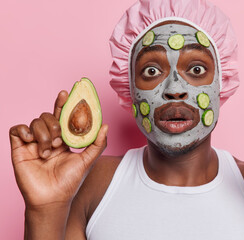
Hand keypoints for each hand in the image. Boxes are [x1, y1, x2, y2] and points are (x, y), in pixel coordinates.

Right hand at [10, 90, 107, 210]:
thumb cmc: (70, 182)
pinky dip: (24, 131)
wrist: (52, 198)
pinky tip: (32, 141)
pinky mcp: (19, 148)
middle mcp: (48, 138)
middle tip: (59, 141)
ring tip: (48, 151)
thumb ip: (98, 144)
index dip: (63, 103)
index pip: (62, 116)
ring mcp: (33, 143)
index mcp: (63, 139)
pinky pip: (17, 130)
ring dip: (43, 134)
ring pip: (35, 122)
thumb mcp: (88, 160)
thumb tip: (106, 125)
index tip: (67, 92)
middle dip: (54, 124)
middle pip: (48, 116)